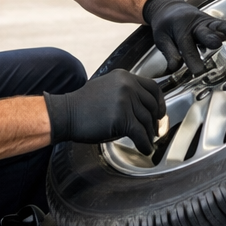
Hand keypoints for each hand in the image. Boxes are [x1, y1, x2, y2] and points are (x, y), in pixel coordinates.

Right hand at [44, 69, 164, 152]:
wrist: (65, 114)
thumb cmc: (82, 105)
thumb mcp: (106, 87)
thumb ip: (125, 91)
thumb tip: (143, 107)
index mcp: (124, 77)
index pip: (153, 87)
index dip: (160, 102)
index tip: (160, 113)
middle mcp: (127, 85)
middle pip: (152, 105)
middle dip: (155, 121)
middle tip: (154, 130)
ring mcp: (125, 100)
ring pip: (146, 120)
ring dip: (149, 134)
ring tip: (148, 141)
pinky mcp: (122, 117)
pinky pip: (140, 133)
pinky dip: (145, 143)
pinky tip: (145, 149)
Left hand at [143, 0, 225, 75]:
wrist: (171, 8)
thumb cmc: (166, 25)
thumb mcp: (161, 38)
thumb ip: (169, 53)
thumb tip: (175, 67)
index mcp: (180, 27)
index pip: (187, 45)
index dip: (192, 58)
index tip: (197, 71)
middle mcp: (195, 24)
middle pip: (204, 32)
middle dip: (210, 38)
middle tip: (215, 45)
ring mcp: (207, 22)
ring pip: (218, 25)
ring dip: (224, 30)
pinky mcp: (215, 23)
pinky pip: (224, 25)